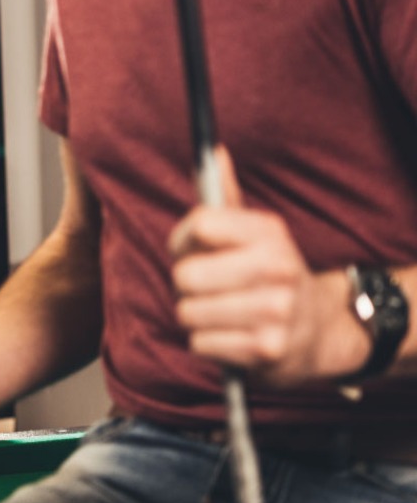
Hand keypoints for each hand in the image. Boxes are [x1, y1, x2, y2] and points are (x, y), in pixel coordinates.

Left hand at [168, 147, 364, 384]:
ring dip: (196, 317)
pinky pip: (199, 343)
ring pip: (187, 313)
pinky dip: (208, 344)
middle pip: (185, 276)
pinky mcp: (266, 349)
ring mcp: (275, 311)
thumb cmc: (269, 275)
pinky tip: (232, 336)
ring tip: (222, 313)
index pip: (200, 224)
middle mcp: (278, 268)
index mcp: (270, 233)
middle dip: (186, 286)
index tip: (190, 249)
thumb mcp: (256, 233)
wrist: (319, 331)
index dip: (182, 241)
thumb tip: (213, 152)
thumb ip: (226, 195)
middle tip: (208, 288)